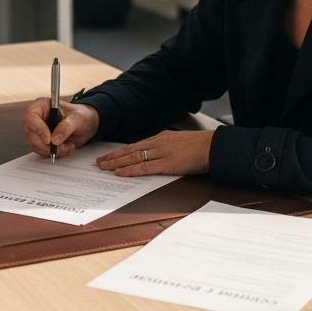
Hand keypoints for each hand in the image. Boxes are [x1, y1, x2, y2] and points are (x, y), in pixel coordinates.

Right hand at [22, 99, 99, 157]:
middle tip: (62, 147)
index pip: (31, 117)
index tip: (49, 140)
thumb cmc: (81, 116)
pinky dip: (54, 153)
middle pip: (31, 134)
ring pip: (35, 145)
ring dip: (51, 150)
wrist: (86, 125)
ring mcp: (37, 131)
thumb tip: (55, 139)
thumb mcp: (77, 119)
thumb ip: (66, 127)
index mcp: (42, 106)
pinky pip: (41, 151)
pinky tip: (65, 148)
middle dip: (47, 145)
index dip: (38, 129)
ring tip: (68, 146)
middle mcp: (37, 118)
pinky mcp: (41, 141)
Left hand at [97, 130, 214, 176]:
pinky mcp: (167, 164)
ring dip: (116, 163)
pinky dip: (130, 170)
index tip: (110, 155)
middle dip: (113, 157)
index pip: (136, 145)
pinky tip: (120, 172)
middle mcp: (158, 143)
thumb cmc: (200, 146)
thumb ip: (168, 147)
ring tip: (103, 167)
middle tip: (99, 162)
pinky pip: (144, 168)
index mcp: (161, 138)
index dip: (121, 151)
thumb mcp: (180, 142)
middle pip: (130, 150)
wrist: (212, 146)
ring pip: (133, 158)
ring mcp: (161, 153)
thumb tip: (158, 155)